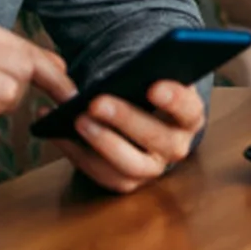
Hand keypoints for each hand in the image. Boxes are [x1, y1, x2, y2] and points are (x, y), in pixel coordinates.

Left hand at [54, 80, 206, 193]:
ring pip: (130, 164)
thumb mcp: (156, 78)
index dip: (174, 100)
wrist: (140, 118)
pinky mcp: (127, 182)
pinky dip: (78, 153)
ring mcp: (152, 168)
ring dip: (102, 142)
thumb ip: (151, 73)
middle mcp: (176, 146)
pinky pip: (102, 174)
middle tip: (97, 102)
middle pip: (157, 139)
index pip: (190, 110)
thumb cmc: (146, 91)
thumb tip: (132, 68)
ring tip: (78, 119)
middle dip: (126, 120)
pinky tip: (60, 132)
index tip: (153, 86)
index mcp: (190, 117)